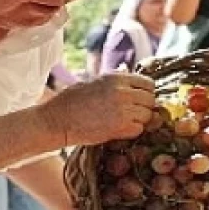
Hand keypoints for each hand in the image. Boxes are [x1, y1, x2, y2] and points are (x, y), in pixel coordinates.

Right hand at [39, 72, 155, 146]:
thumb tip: (133, 85)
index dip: (145, 93)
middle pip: (150, 100)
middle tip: (132, 113)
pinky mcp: (119, 128)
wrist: (58, 120)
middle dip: (144, 107)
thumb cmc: (72, 100)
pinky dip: (133, 131)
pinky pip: (138, 129)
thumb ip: (116, 83)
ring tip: (124, 122)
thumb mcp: (95, 82)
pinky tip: (120, 130)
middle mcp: (123, 92)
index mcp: (117, 78)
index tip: (139, 99)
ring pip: (147, 116)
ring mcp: (123, 110)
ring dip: (139, 120)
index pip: (148, 83)